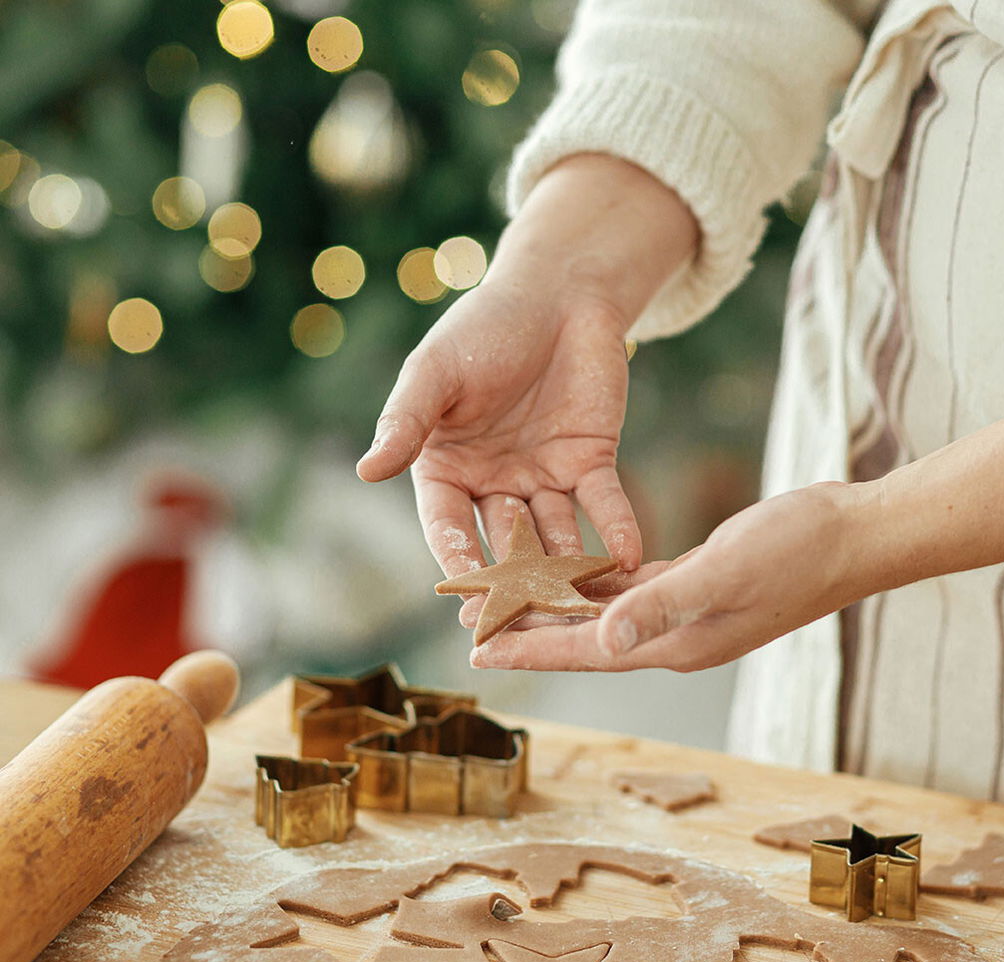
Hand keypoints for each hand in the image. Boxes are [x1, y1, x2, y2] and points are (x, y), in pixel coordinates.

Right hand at [357, 154, 698, 576]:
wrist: (557, 292)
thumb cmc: (484, 327)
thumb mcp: (436, 372)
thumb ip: (407, 422)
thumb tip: (365, 471)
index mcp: (447, 467)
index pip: (448, 524)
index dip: (457, 558)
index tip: (466, 595)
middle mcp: (494, 483)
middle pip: (502, 542)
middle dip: (513, 582)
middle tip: (523, 620)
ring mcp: (543, 477)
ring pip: (555, 534)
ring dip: (567, 569)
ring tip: (582, 604)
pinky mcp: (590, 463)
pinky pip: (604, 504)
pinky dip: (616, 529)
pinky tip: (629, 556)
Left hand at [470, 482, 873, 670]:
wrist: (851, 535)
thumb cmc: (797, 552)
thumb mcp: (725, 574)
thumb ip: (662, 606)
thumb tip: (603, 642)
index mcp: (674, 643)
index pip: (585, 652)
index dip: (530, 649)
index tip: (477, 648)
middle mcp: (671, 635)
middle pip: (582, 637)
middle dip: (527, 628)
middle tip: (471, 617)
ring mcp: (682, 613)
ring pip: (600, 613)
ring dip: (553, 605)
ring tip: (504, 595)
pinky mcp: (691, 584)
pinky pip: (628, 589)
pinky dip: (594, 582)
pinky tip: (567, 570)